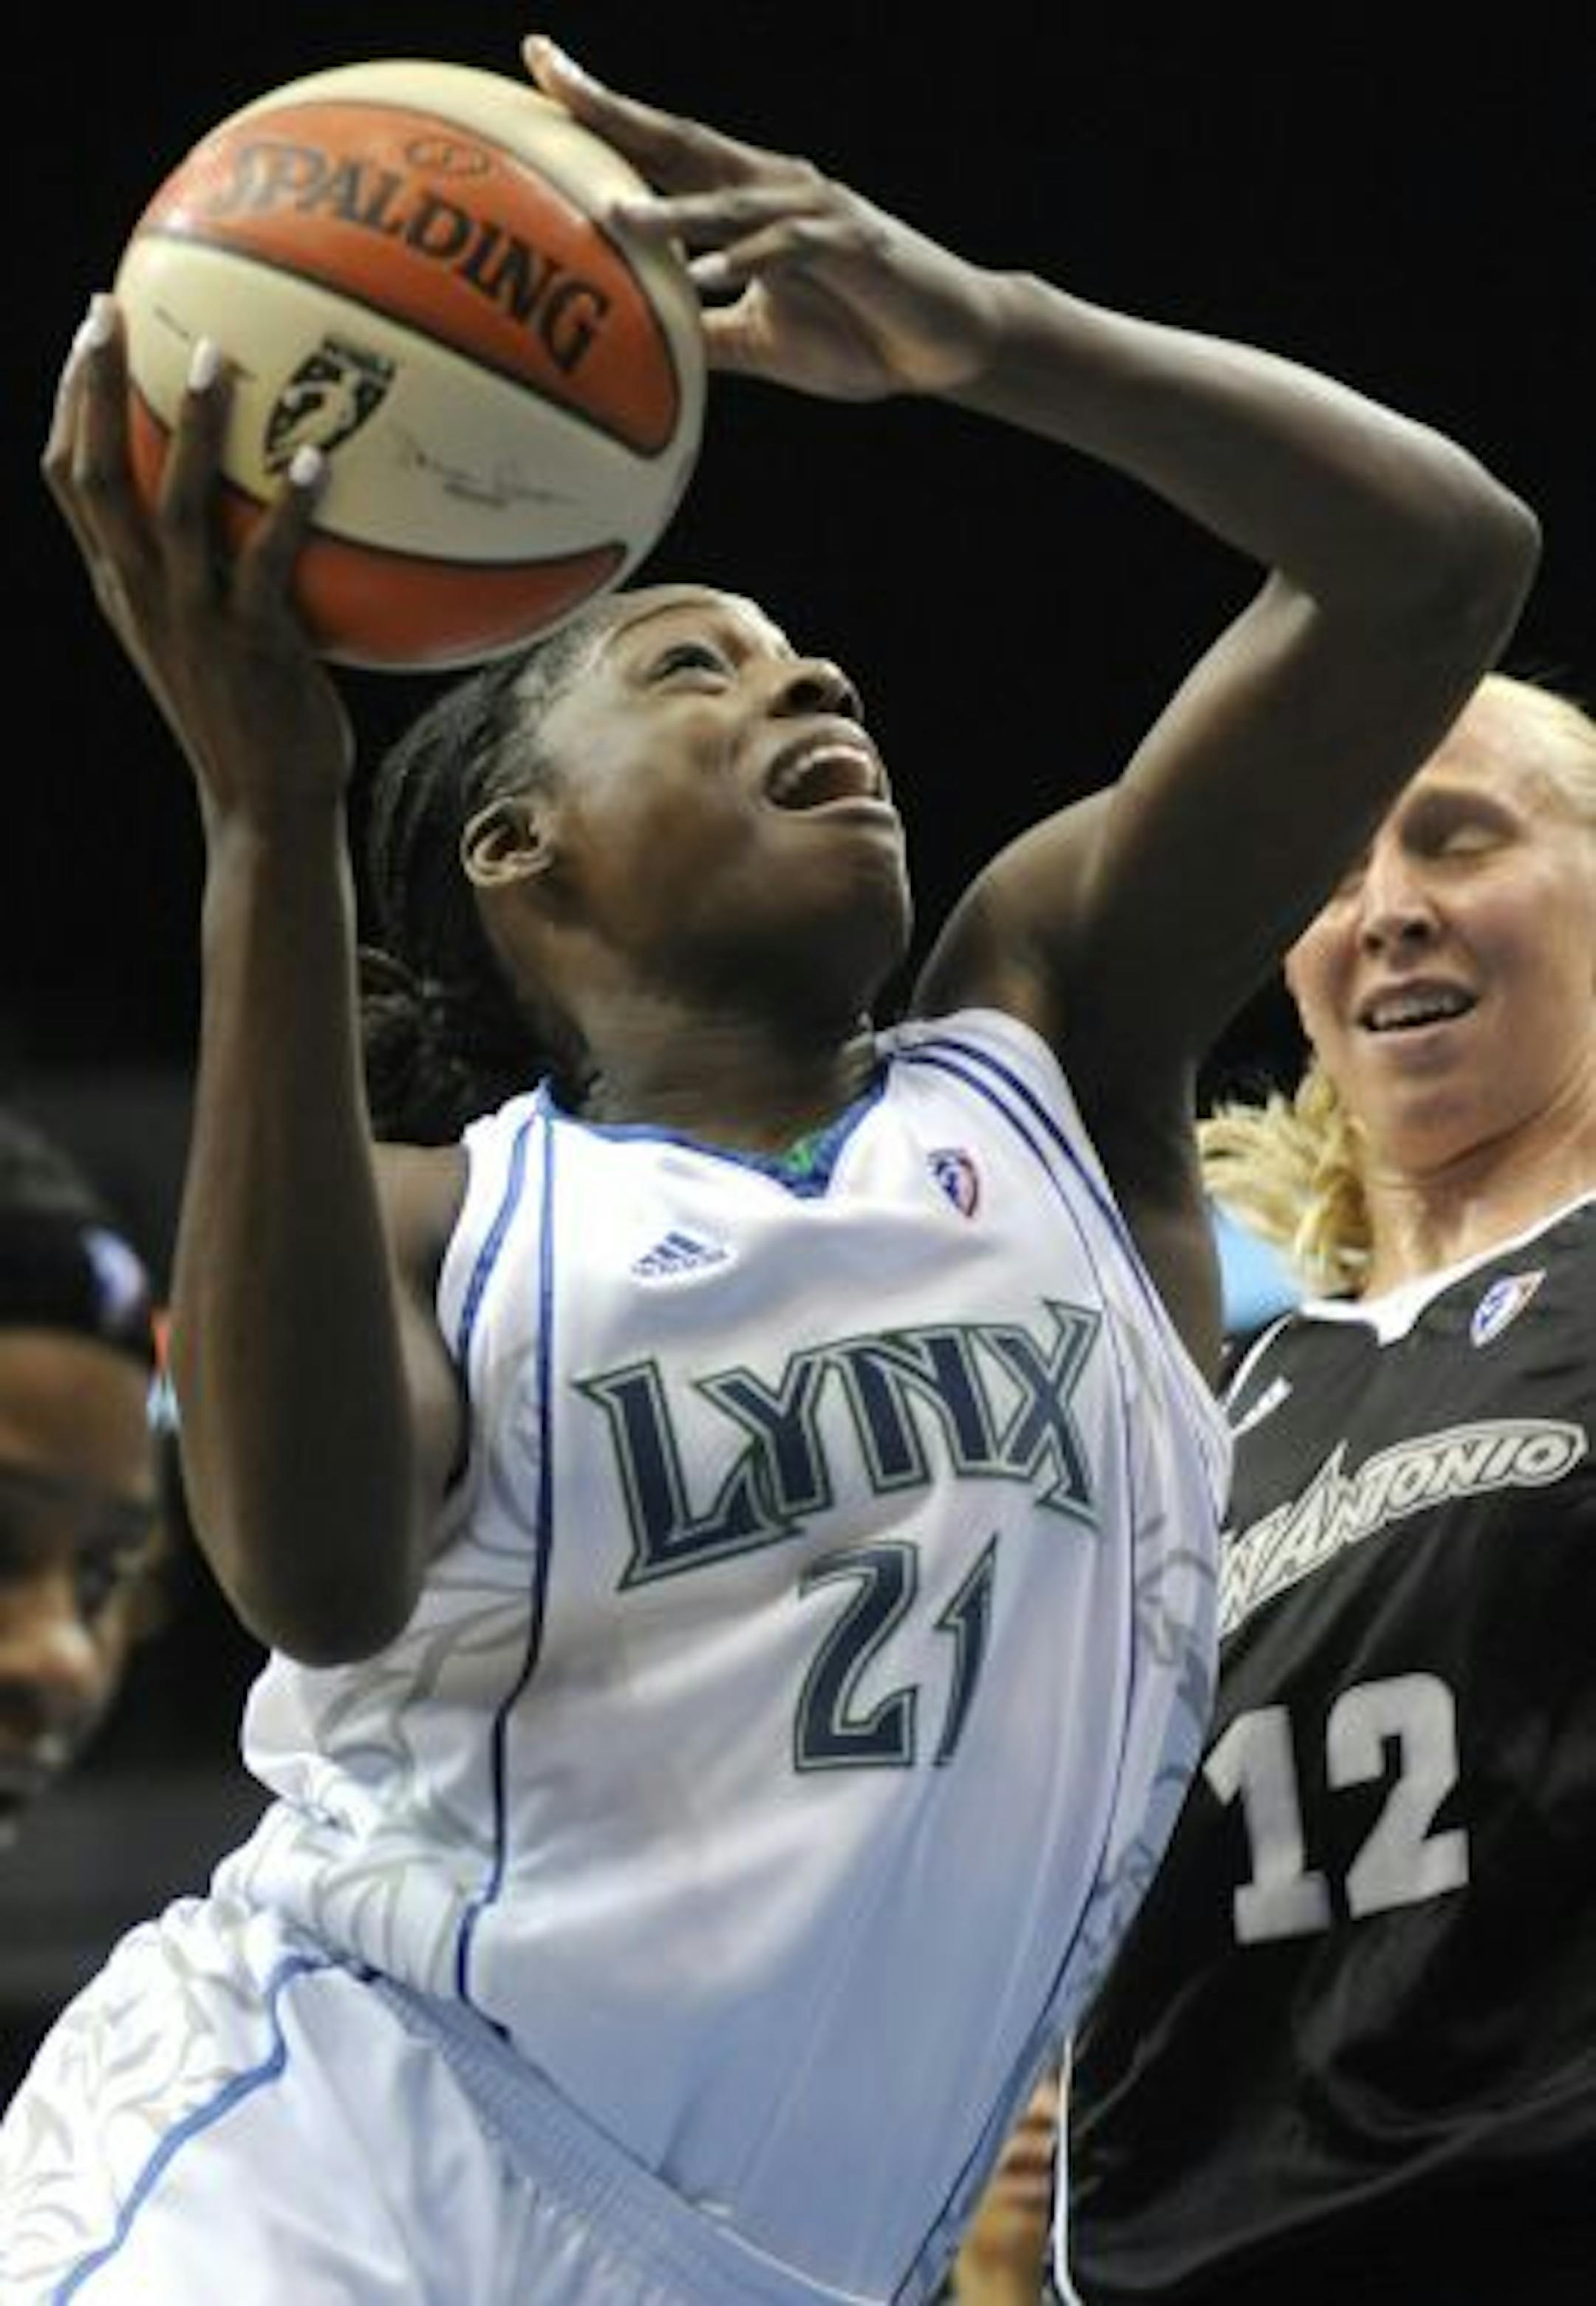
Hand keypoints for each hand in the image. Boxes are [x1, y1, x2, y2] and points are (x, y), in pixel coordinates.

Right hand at [42, 298, 352, 832]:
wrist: (265, 806)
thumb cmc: (250, 716)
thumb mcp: (206, 637)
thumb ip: (206, 569)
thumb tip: (250, 494)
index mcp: (121, 587)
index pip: (68, 480)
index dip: (66, 401)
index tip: (87, 328)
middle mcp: (142, 595)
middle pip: (93, 473)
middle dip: (94, 385)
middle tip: (113, 307)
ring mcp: (193, 620)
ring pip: (172, 505)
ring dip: (191, 426)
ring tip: (215, 356)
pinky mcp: (253, 645)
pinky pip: (267, 563)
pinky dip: (291, 508)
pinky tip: (320, 459)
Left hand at [525, 35, 1006, 402]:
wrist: (945, 344)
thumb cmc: (855, 333)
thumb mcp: (760, 342)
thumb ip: (702, 336)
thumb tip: (636, 352)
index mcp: (749, 198)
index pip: (666, 144)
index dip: (605, 110)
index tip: (542, 70)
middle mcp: (776, 186)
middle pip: (684, 139)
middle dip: (618, 111)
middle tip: (555, 78)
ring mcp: (816, 210)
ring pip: (730, 197)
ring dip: (672, 208)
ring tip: (613, 214)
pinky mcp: (852, 243)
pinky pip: (787, 249)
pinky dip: (743, 261)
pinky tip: (701, 275)